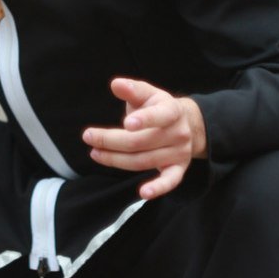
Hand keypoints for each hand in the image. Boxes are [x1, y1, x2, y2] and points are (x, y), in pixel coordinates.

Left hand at [82, 78, 207, 199]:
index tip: (126, 124)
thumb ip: (132, 89)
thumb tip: (116, 84)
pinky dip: (158, 188)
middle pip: (141, 142)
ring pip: (144, 160)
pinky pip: (170, 181)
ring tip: (95, 153)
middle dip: (112, 141)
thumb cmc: (159, 107)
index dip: (145, 119)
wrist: (188, 124)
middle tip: (89, 137)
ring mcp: (179, 153)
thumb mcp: (148, 93)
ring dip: (117, 160)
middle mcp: (178, 133)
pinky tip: (143, 193)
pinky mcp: (178, 169)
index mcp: (172, 111)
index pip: (160, 115)